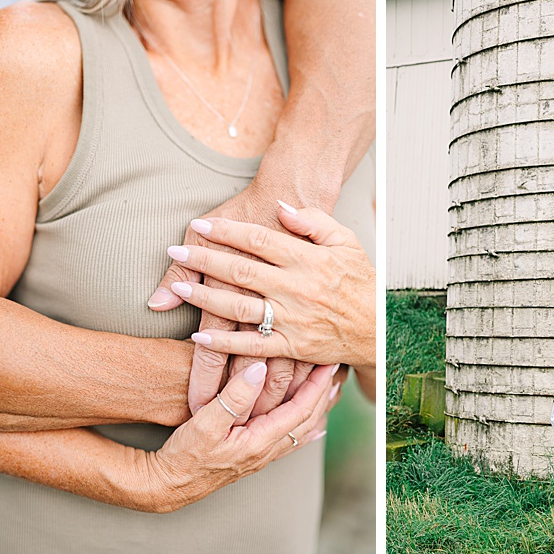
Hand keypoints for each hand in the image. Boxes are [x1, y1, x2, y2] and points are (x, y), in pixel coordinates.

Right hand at [141, 358, 339, 513]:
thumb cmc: (184, 455)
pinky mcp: (252, 455)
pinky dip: (305, 424)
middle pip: (307, 420)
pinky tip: (315, 425)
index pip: (300, 411)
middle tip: (337, 368)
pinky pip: (289, 438)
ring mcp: (260, 455)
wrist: (168, 486)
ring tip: (330, 387)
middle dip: (324, 393)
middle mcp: (265, 451)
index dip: (317, 386)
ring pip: (300, 429)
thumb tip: (259, 369)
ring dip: (317, 407)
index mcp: (259, 442)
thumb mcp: (205, 423)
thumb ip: (233, 398)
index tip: (330, 364)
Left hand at [173, 203, 375, 368]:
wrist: (377, 325)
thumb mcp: (345, 239)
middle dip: (205, 260)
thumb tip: (281, 207)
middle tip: (175, 252)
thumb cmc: (358, 278)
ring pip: (240, 307)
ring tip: (179, 287)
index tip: (199, 224)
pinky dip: (224, 342)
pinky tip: (199, 334)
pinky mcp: (290, 346)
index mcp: (307, 258)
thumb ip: (313, 220)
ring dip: (206, 298)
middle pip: (241, 270)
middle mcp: (296, 287)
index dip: (227, 231)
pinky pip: (251, 345)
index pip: (259, 239)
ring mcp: (291, 319)